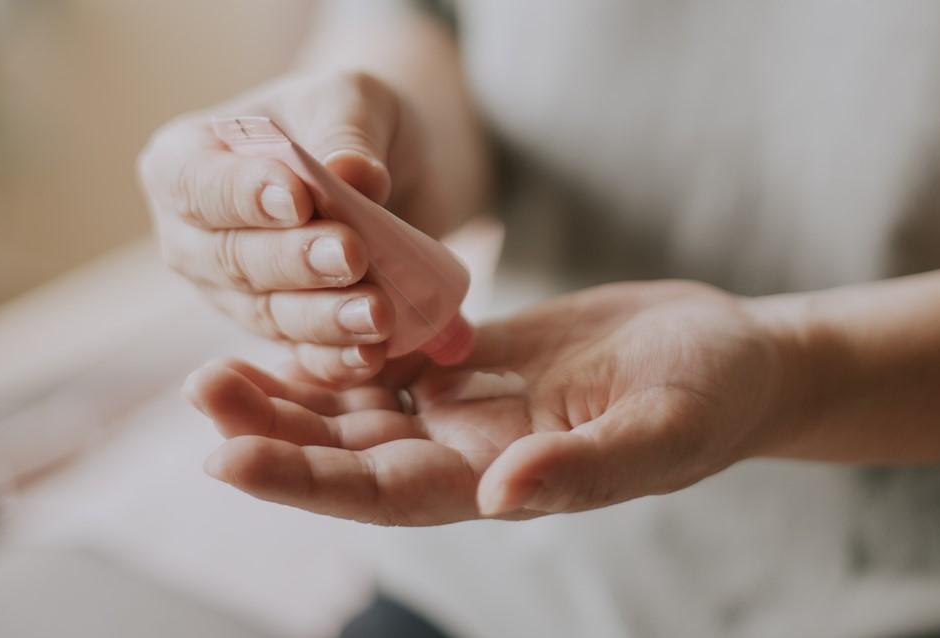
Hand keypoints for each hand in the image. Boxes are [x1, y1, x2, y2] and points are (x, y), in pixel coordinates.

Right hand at [139, 71, 447, 385]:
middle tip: (352, 254)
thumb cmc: (344, 119)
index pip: (200, 185)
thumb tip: (354, 174)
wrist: (386, 164)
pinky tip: (373, 355)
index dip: (244, 196)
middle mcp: (192, 238)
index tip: (296, 198)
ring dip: (323, 319)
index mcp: (182, 163)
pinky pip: (301, 354)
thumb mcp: (350, 101)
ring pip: (268, 315)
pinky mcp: (278, 335)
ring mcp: (229, 294)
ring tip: (378, 313)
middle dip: (295, 261)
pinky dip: (336, 359)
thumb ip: (347, 135)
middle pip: (233, 259)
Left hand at [184, 281, 795, 525]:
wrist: (738, 356)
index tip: (228, 460)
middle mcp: (473, 453)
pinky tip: (289, 326)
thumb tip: (501, 497)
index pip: (387, 493)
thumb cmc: (714, 397)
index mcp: (506, 481)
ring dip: (290, 394)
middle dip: (274, 433)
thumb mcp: (663, 431)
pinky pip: (392, 357)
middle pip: (352, 453)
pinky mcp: (477, 360)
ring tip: (215, 369)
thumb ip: (586, 469)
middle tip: (201, 392)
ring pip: (361, 408)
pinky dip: (340, 347)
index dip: (307, 483)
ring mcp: (472, 407)